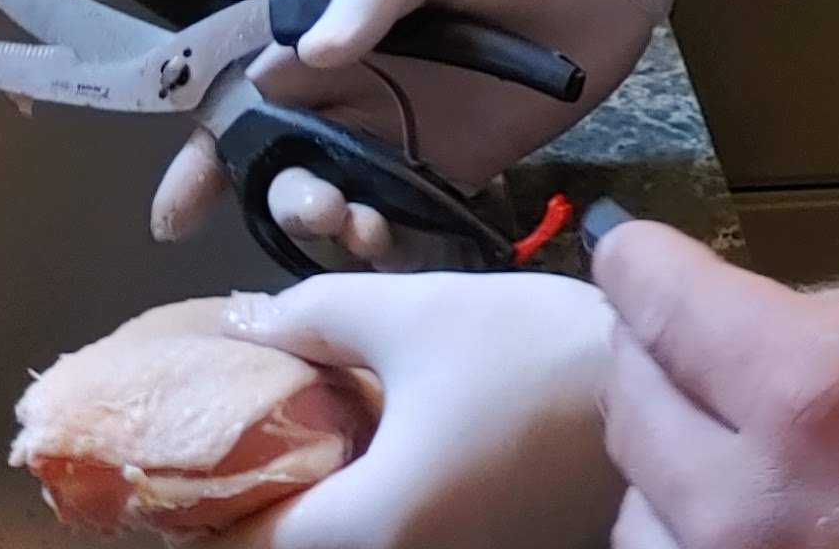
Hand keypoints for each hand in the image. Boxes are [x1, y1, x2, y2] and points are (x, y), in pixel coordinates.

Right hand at [156, 0, 674, 265]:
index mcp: (335, 39)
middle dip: (279, 199)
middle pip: (285, 165)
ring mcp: (408, 137)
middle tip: (317, 206)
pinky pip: (409, 224)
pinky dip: (391, 249)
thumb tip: (307, 54)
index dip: (207, 159)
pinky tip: (395, 249)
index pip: (248, 102)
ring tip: (360, 225)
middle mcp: (358, 95)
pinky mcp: (463, 169)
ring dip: (333, 227)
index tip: (175, 214)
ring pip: (341, 202)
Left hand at [210, 270, 620, 548]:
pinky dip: (379, 497)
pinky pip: (408, 532)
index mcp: (371, 525)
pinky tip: (380, 439)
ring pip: (356, 539)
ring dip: (325, 495)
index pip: (247, 542)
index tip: (175, 461)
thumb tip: (245, 322)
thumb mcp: (412, 313)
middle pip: (299, 545)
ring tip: (307, 428)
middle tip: (238, 432)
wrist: (663, 383)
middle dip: (262, 495)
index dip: (202, 502)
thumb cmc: (532, 349)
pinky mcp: (498, 547)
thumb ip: (313, 319)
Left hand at [596, 218, 838, 548]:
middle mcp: (750, 510)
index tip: (635, 250)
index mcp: (820, 399)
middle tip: (681, 335)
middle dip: (652, 355)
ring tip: (720, 442)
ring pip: (643, 519)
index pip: (665, 304)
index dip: (643, 264)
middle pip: (637, 408)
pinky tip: (756, 525)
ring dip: (670, 466)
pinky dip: (700, 541)